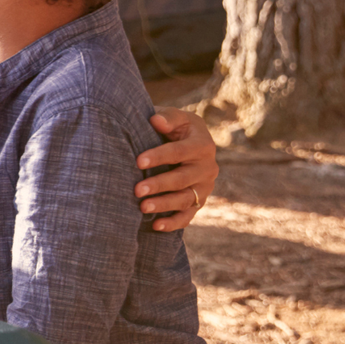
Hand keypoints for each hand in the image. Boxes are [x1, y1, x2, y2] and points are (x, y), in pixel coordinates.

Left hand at [135, 107, 219, 231]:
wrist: (189, 142)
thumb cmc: (177, 127)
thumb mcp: (176, 117)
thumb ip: (168, 118)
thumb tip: (156, 120)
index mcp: (203, 145)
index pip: (179, 152)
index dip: (158, 156)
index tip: (138, 161)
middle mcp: (208, 168)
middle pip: (182, 179)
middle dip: (158, 185)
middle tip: (136, 190)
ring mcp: (205, 187)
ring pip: (185, 199)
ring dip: (164, 205)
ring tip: (142, 207)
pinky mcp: (199, 201)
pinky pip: (188, 215)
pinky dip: (173, 222)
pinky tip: (156, 226)